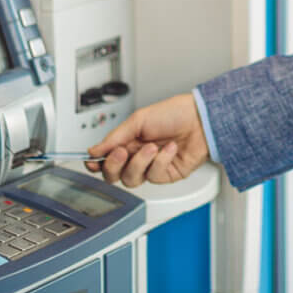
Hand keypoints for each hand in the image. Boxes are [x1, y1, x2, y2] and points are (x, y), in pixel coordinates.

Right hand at [85, 92, 209, 186]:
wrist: (200, 118)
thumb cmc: (174, 113)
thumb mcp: (139, 119)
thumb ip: (115, 136)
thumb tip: (93, 150)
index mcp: (128, 140)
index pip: (105, 158)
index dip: (96, 163)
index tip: (92, 161)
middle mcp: (137, 156)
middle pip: (113, 175)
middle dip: (114, 165)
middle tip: (123, 151)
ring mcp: (151, 167)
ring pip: (131, 180)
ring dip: (140, 162)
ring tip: (153, 146)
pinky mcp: (166, 175)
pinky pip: (154, 176)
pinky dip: (161, 161)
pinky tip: (170, 149)